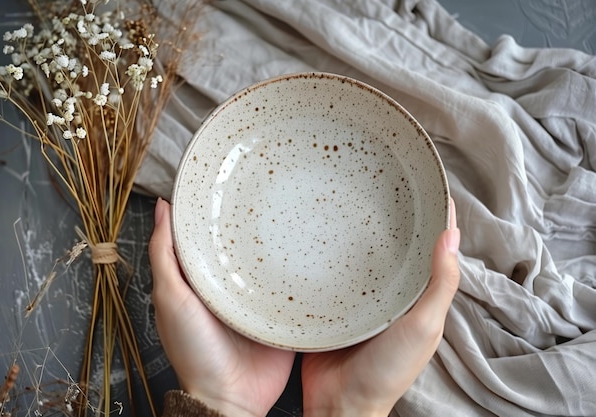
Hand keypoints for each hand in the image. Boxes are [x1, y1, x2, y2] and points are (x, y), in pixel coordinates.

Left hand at [149, 198, 295, 416]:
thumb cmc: (194, 349)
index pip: (208, 235)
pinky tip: (314, 245)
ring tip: (296, 205)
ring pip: (270, 259)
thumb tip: (161, 208)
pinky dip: (302, 267)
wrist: (231, 396)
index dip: (213, 209)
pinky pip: (294, 284)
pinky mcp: (283, 311)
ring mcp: (259, 297)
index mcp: (203, 278)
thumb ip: (164, 255)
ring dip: (281, 240)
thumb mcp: (171, 297)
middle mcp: (231, 284)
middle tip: (269, 184)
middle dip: (254, 218)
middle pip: (243, 244)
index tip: (225, 179)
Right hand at [301, 199, 460, 416]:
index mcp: (419, 297)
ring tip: (355, 194)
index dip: (437, 216)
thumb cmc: (386, 371)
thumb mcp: (422, 327)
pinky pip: (335, 269)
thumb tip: (452, 235)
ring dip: (364, 228)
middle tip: (387, 179)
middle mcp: (393, 293)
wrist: (339, 401)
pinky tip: (324, 230)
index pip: (435, 247)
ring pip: (366, 253)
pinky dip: (334, 249)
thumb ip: (440, 285)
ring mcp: (362, 296)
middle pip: (400, 246)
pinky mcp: (334, 300)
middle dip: (398, 214)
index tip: (432, 183)